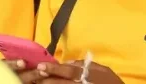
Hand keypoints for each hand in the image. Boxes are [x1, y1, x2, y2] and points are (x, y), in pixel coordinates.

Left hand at [8, 59, 123, 83]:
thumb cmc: (111, 81)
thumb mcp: (101, 69)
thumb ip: (84, 65)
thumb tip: (68, 63)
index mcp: (89, 74)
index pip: (69, 71)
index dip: (54, 69)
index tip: (41, 66)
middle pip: (63, 83)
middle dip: (48, 80)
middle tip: (34, 76)